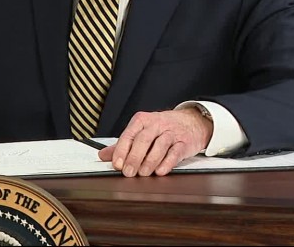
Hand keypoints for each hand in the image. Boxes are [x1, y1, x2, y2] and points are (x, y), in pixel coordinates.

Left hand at [98, 109, 212, 176]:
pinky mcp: (184, 142)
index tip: (117, 164)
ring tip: (143, 174)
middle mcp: (156, 124)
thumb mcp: (141, 131)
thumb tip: (103, 155)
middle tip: (128, 173)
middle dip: (134, 157)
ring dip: (150, 161)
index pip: (129, 134)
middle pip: (143, 140)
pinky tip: (160, 171)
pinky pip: (175, 152)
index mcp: (142, 120)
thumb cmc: (162, 128)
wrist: (191, 121)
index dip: (121, 150)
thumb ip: (123, 144)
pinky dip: (167, 162)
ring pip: (160, 145)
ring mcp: (171, 132)